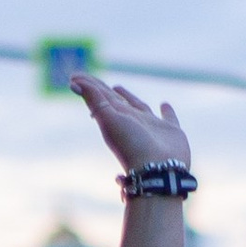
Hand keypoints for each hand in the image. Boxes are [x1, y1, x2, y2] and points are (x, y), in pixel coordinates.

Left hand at [72, 73, 190, 179]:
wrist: (158, 170)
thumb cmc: (132, 145)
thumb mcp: (109, 119)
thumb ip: (95, 100)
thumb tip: (74, 80)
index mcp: (117, 117)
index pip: (100, 97)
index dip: (89, 86)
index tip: (75, 76)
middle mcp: (132, 120)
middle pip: (116, 101)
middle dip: (104, 90)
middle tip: (94, 81)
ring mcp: (152, 127)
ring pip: (139, 107)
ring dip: (128, 97)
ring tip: (118, 87)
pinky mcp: (171, 131)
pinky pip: (169, 118)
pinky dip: (167, 111)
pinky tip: (165, 105)